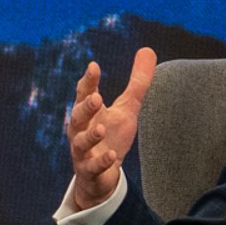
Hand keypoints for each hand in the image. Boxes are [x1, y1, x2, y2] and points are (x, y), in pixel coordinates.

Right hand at [65, 48, 156, 212]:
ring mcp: (82, 152)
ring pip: (80, 142)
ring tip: (100, 128)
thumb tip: (148, 49)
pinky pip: (92, 167)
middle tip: (96, 97)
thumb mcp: (128, 108)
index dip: (88, 80)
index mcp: (88, 112)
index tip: (94, 66)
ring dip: (89, 135)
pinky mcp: (89, 171)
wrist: (101, 175)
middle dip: (85, 106)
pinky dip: (100, 161)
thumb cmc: (111, 136)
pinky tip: (111, 155)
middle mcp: (80, 130)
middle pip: (77, 116)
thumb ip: (137, 82)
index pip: (84, 93)